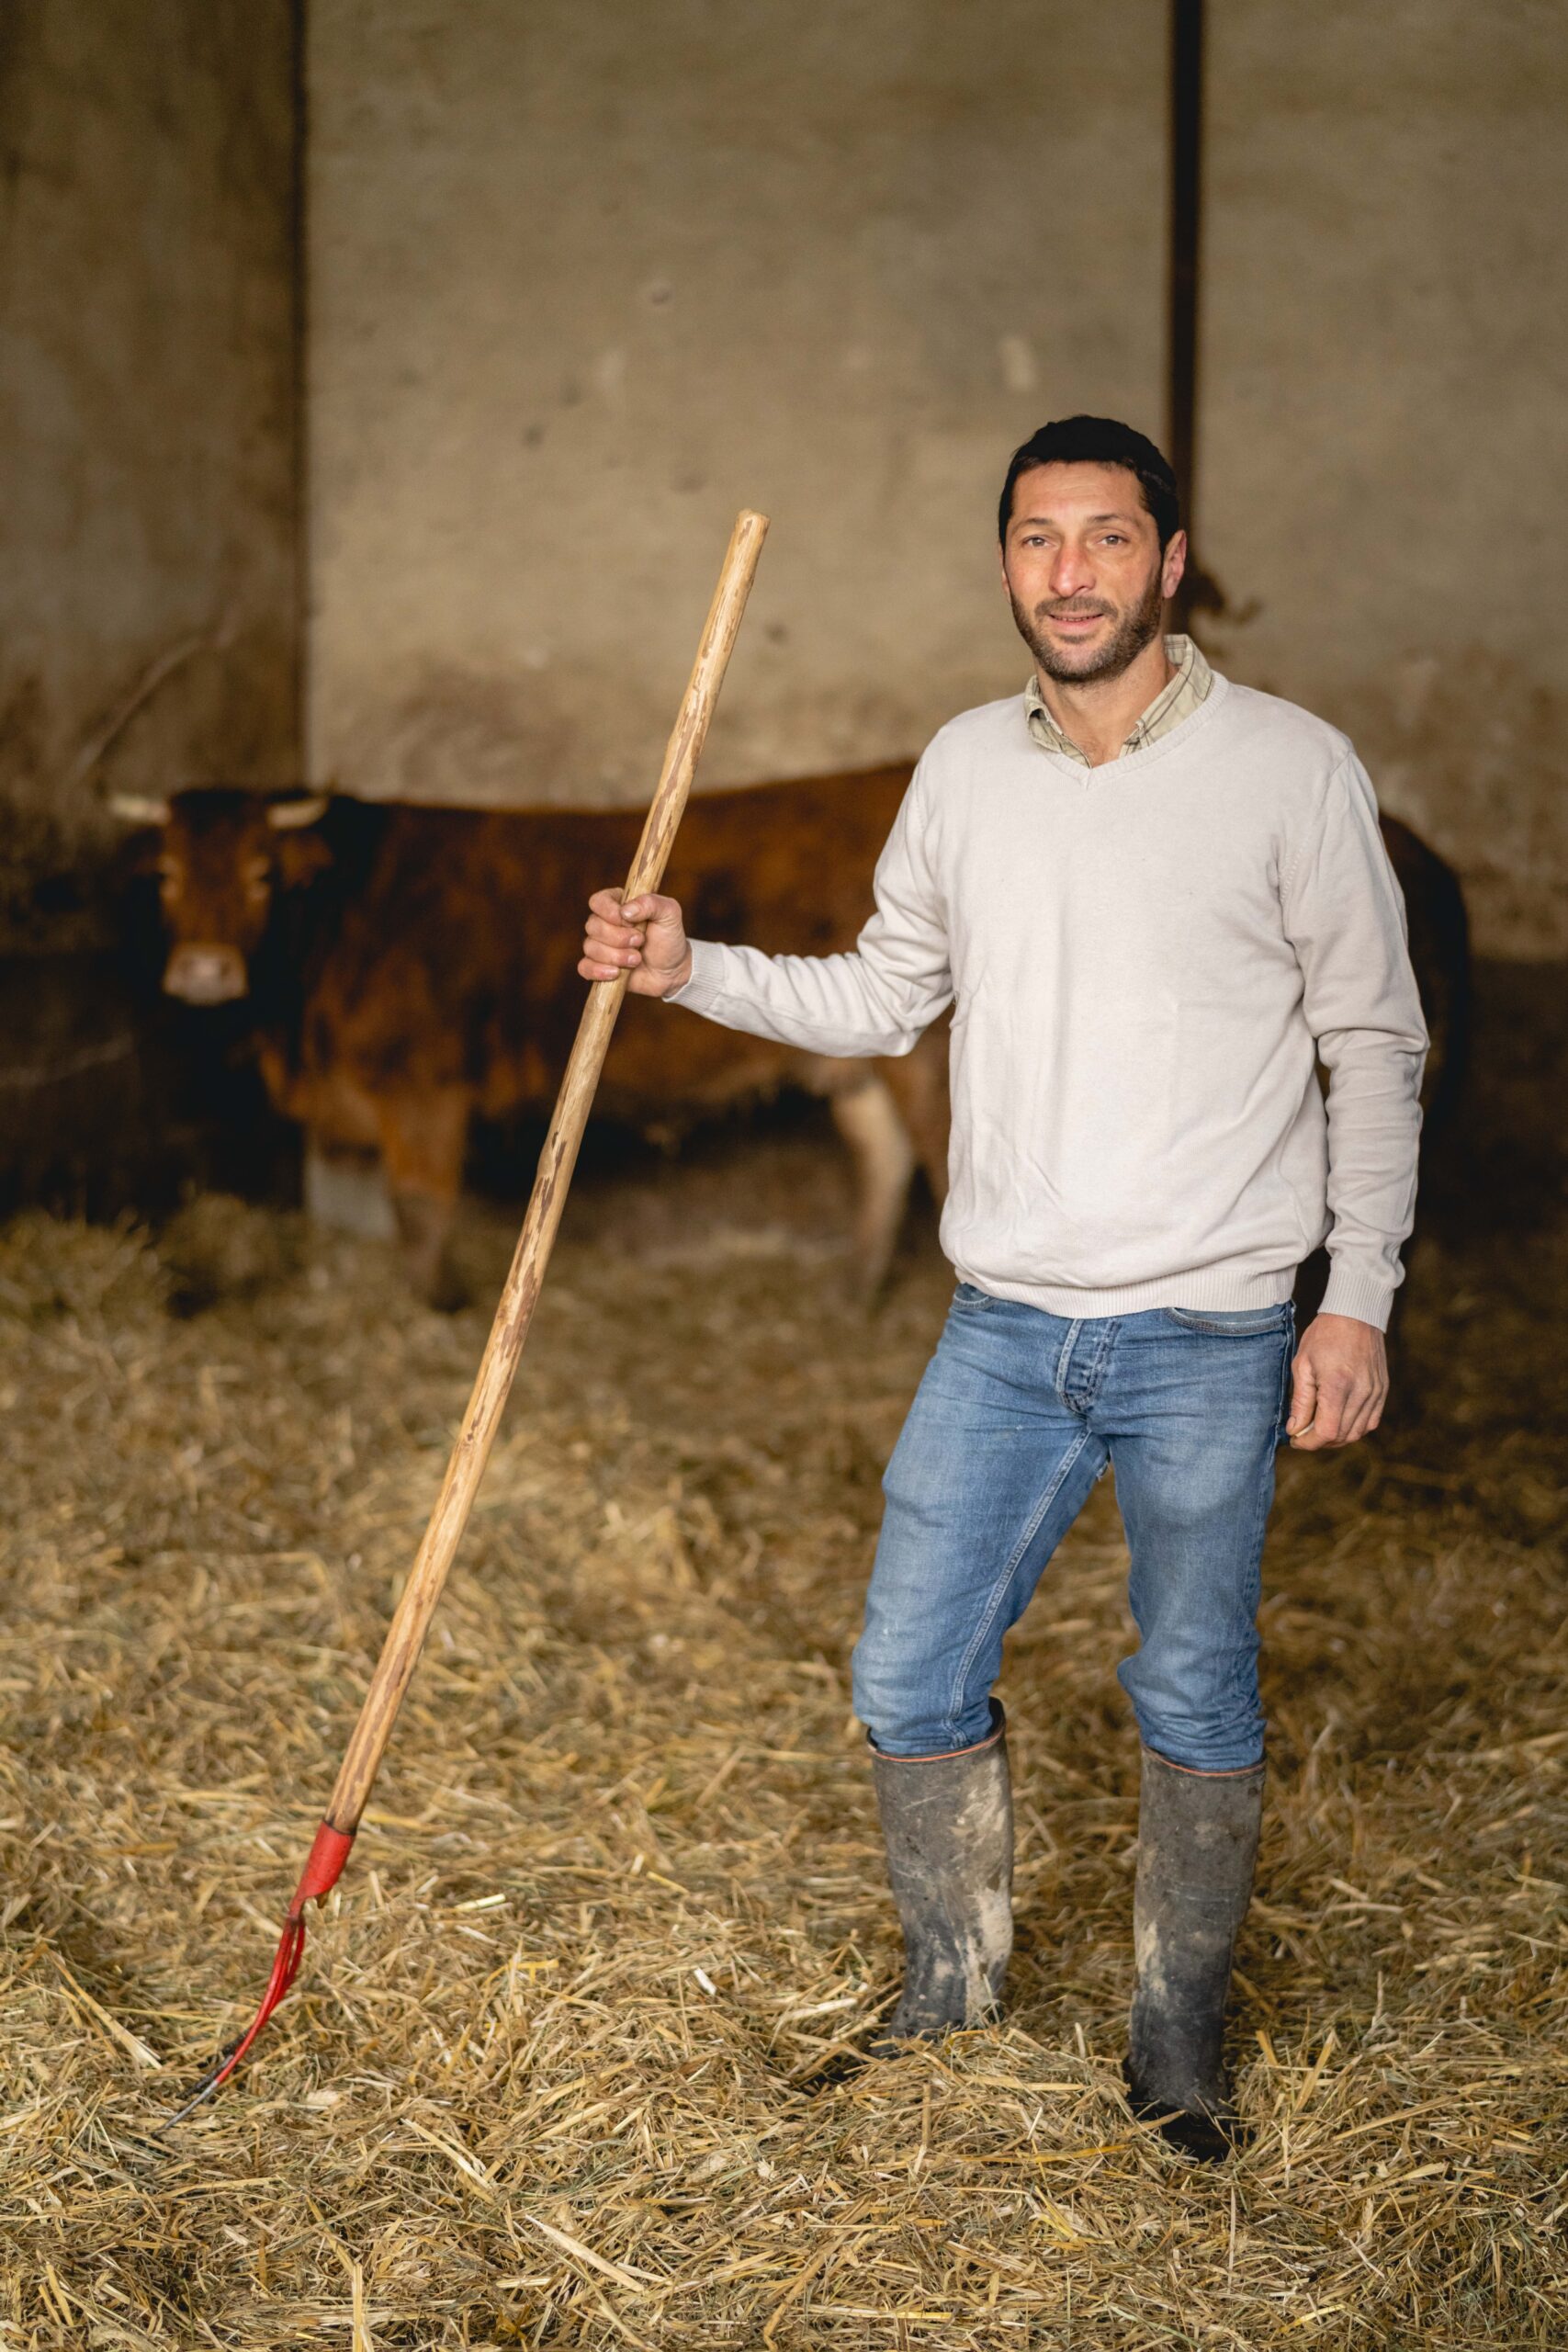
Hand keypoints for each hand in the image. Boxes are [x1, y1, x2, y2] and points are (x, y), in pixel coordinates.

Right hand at [578, 889, 692, 997]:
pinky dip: (598, 971)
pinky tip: (616, 973)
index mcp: (618, 904)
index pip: (598, 901)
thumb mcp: (669, 913)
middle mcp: (605, 923)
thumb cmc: (669, 938)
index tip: (629, 921)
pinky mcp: (598, 966)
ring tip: (637, 959)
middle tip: (640, 942)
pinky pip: (584, 967)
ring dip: (616, 956)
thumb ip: (651, 903)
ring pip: (590, 947)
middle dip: (618, 938)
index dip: (609, 912)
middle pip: (593, 926)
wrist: (673, 970)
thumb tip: (625, 911)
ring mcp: (600, 945)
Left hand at [1285, 1313, 1387, 1449]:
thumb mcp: (1302, 1365)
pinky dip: (1355, 1428)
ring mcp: (1376, 1392)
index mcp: (1338, 1386)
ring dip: (1337, 1437)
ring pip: (1358, 1433)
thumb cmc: (1324, 1336)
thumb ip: (1300, 1401)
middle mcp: (1361, 1392)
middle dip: (1320, 1441)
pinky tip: (1339, 1419)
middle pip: (1342, 1436)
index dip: (1309, 1442)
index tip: (1295, 1439)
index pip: (1327, 1432)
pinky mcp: (1383, 1390)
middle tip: (1303, 1433)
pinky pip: (1371, 1421)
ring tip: (1319, 1427)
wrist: (1355, 1314)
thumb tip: (1295, 1429)